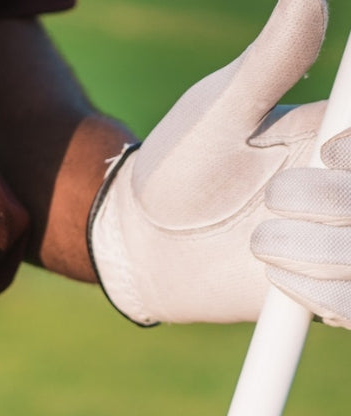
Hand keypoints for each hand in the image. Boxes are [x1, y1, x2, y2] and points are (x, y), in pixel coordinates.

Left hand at [89, 0, 344, 326]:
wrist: (143, 240)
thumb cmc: (180, 165)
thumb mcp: (222, 109)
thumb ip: (273, 59)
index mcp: (341, 138)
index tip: (326, 149)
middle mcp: (349, 192)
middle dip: (333, 202)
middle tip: (275, 199)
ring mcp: (340, 248)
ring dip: (316, 252)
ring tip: (259, 242)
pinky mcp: (322, 298)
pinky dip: (326, 297)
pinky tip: (278, 279)